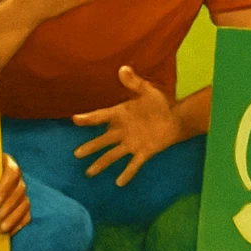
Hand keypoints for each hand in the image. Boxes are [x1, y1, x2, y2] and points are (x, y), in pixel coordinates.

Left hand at [0, 153, 29, 234]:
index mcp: (6, 163)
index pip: (13, 172)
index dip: (6, 186)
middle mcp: (16, 178)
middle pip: (20, 189)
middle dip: (9, 204)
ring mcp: (20, 192)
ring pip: (25, 203)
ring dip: (14, 216)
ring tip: (1, 228)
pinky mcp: (22, 206)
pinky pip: (27, 215)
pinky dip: (19, 224)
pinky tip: (9, 232)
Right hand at [72, 66, 182, 186]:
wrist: (175, 118)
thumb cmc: (159, 103)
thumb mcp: (147, 91)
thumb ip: (135, 82)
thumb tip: (123, 68)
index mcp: (121, 114)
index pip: (102, 116)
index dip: (89, 118)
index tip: (75, 119)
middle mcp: (123, 130)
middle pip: (103, 140)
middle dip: (90, 147)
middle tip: (76, 154)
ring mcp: (132, 143)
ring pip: (113, 154)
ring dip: (101, 163)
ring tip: (89, 173)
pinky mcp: (143, 152)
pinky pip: (133, 164)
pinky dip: (127, 173)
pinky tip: (118, 183)